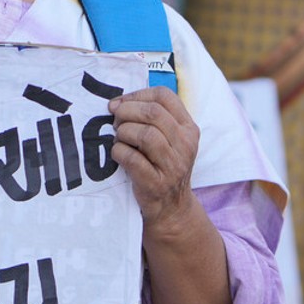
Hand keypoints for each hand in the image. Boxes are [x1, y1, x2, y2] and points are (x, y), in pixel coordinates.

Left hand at [108, 87, 203, 233]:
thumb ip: (151, 119)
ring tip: (119, 139)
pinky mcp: (157, 183)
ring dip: (123, 133)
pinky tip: (119, 155)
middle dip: (126, 112)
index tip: (120, 103)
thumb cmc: (162, 166)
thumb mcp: (169, 140)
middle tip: (115, 121)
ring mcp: (173, 165)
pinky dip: (119, 152)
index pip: (165, 96)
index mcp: (188, 128)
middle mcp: (185, 145)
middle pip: (152, 113)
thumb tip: (116, 103)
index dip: (137, 95)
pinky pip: (132, 158)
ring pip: (144, 134)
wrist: (171, 208)